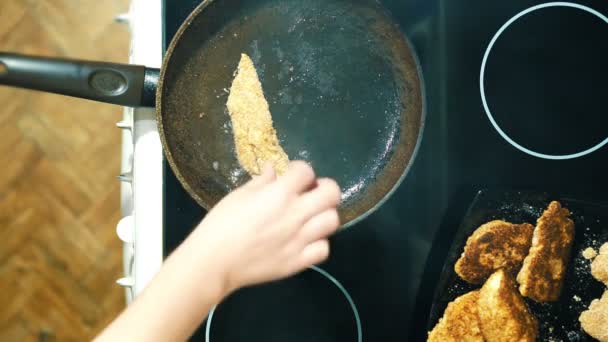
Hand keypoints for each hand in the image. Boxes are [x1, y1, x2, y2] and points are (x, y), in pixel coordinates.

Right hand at [187, 161, 340, 294]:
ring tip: (310, 216)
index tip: (292, 176)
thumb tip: (273, 170)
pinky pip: (323, 249)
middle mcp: (295, 214)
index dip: (300, 170)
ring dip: (323, 214)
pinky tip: (305, 240)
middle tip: (311, 193)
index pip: (306, 171)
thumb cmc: (221, 223)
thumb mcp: (239, 195)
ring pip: (332, 220)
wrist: (214, 261)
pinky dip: (318, 242)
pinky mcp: (298, 261)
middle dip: (324, 188)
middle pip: (332, 193)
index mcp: (279, 194)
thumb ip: (262, 182)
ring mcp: (300, 239)